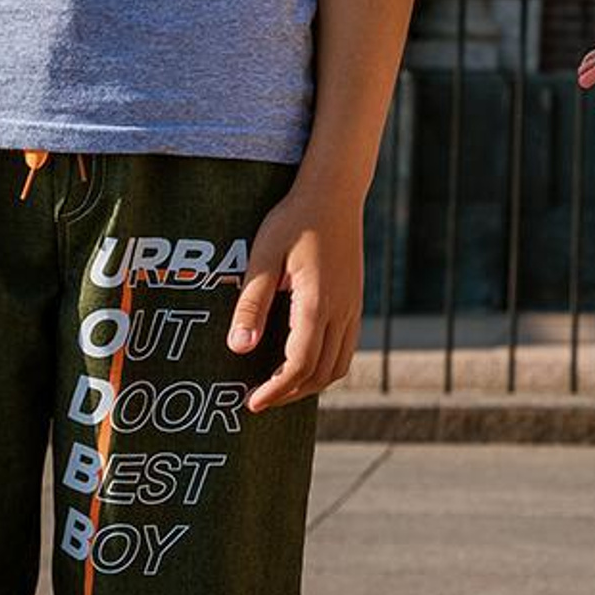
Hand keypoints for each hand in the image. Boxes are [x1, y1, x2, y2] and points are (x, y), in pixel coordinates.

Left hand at [230, 179, 364, 411]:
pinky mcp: (355, 300)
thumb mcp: (264, 257)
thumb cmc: (295, 220)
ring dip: (310, 383)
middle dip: (290, 394)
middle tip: (259, 399)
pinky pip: (346, 347)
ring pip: (339, 364)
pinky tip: (301, 358)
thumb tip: (239, 347)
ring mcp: (353, 306)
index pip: (300, 364)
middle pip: (322, 373)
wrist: (334, 192)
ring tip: (279, 385)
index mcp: (318, 303)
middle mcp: (342, 310)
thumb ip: (252, 304)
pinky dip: (325, 365)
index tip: (251, 402)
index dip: (276, 390)